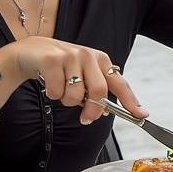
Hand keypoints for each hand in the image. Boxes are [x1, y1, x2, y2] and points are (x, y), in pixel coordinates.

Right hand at [8, 37, 144, 123]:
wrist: (31, 53)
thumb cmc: (61, 67)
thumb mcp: (83, 75)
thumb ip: (95, 90)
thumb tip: (106, 112)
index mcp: (101, 60)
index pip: (120, 83)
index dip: (131, 101)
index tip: (142, 115)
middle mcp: (88, 55)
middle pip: (99, 91)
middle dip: (93, 110)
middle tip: (85, 118)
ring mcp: (70, 56)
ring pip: (75, 95)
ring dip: (67, 101)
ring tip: (61, 90)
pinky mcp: (52, 60)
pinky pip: (57, 92)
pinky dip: (53, 95)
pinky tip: (49, 84)